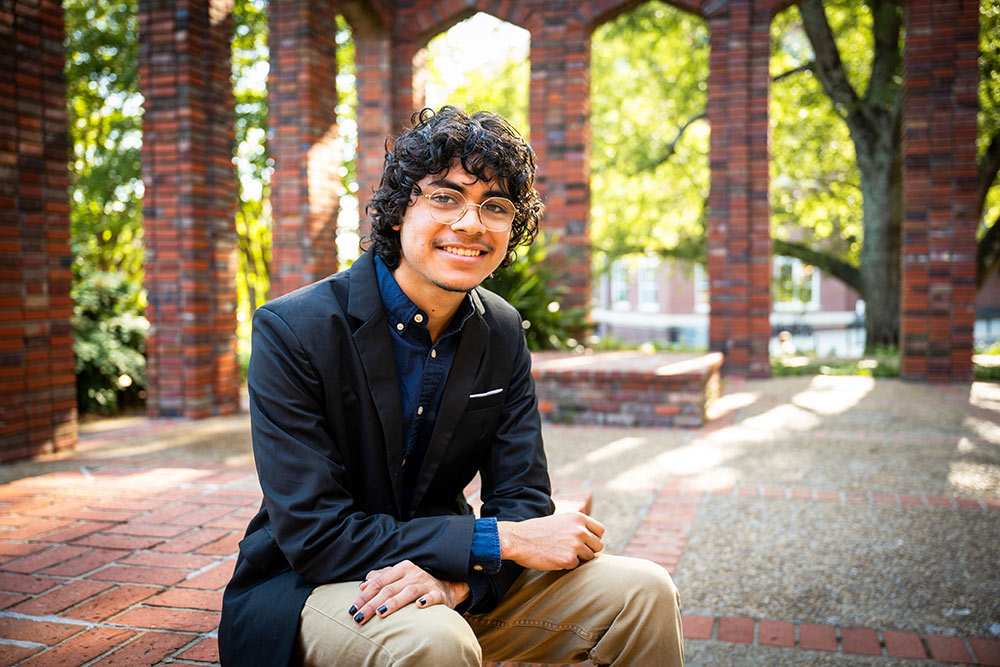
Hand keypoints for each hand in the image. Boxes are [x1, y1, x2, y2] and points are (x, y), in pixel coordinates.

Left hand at [348, 559, 469, 625]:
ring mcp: (426, 584)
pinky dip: (426, 600)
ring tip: (381, 613)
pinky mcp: (439, 594)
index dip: (364, 596)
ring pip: (408, 592)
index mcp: (401, 568)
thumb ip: (381, 578)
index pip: (378, 582)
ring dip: (394, 602)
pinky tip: (418, 606)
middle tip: (359, 617)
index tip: (352, 609)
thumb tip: (363, 584)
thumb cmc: (416, 583)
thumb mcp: (398, 578)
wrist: (445, 587)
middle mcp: (413, 574)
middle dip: (372, 604)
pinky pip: (432, 596)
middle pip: (389, 589)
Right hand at [497, 512, 604, 569]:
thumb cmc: (537, 531)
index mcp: (578, 517)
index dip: (593, 538)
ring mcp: (575, 545)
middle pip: (598, 545)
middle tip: (572, 551)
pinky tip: (554, 558)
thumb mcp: (560, 520)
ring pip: (589, 557)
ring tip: (561, 553)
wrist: (518, 539)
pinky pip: (576, 566)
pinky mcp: (568, 559)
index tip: (585, 542)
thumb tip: (592, 538)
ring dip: (578, 558)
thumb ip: (576, 526)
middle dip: (588, 550)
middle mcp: (580, 530)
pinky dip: (567, 565)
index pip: (600, 530)